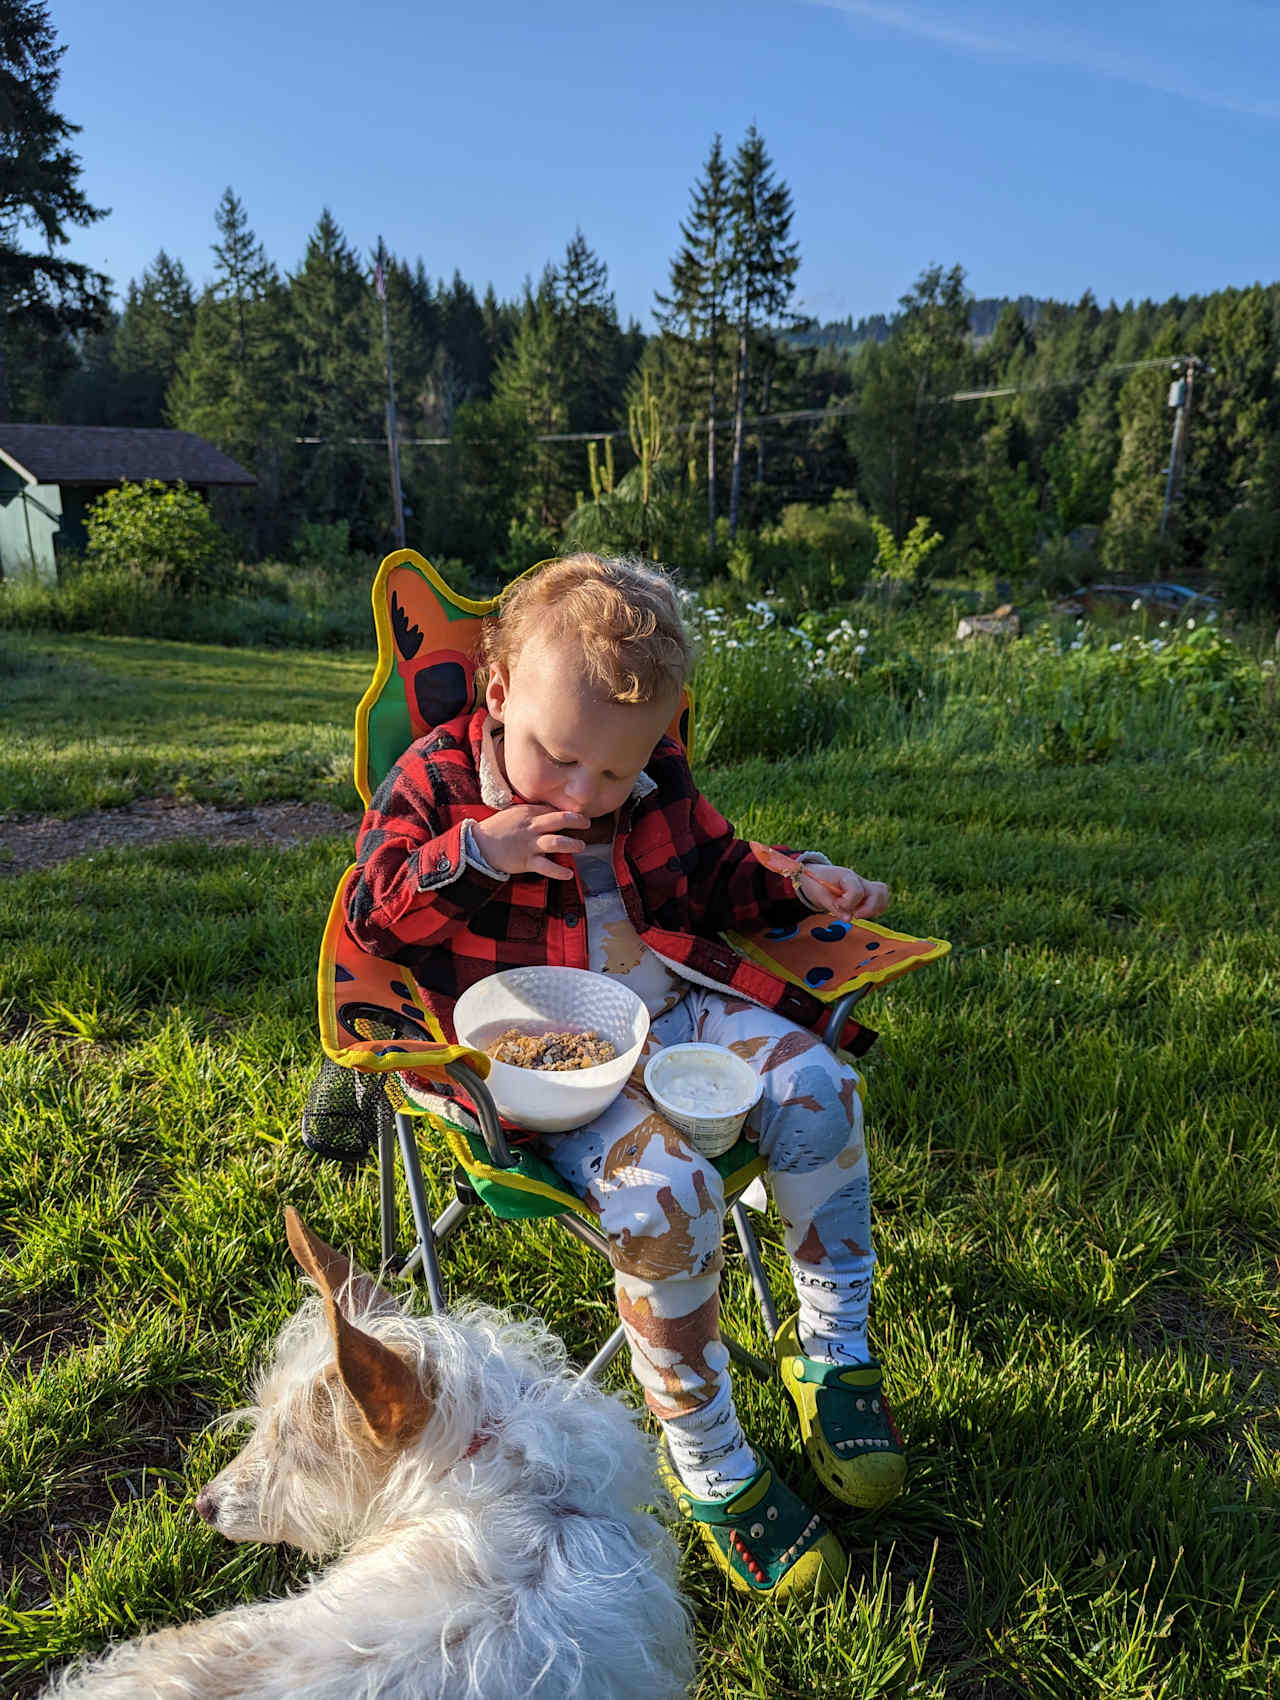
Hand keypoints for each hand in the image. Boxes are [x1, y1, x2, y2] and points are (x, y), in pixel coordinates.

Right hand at [470, 806, 588, 880]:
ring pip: (556, 842)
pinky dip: (559, 871)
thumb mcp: (515, 813)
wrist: (478, 845)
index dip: (568, 812)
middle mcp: (532, 827)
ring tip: (581, 846)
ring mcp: (530, 845)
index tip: (579, 815)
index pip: (553, 810)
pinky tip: (569, 874)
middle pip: (558, 820)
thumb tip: (553, 812)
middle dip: (576, 820)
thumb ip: (534, 812)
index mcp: (529, 813)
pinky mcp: (526, 861)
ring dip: (572, 844)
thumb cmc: (497, 828)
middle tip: (587, 823)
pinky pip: (546, 867)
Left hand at [799, 863, 889, 920]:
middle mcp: (861, 881)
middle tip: (855, 914)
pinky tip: (860, 912)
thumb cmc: (819, 884)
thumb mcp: (820, 895)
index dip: (848, 903)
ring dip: (873, 909)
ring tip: (858, 912)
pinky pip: (881, 901)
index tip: (837, 904)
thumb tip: (849, 919)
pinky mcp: (868, 895)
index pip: (857, 891)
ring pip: (883, 896)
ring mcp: (866, 888)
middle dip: (868, 908)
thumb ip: (834, 907)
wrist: (818, 877)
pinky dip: (874, 909)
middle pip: (879, 892)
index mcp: (848, 876)